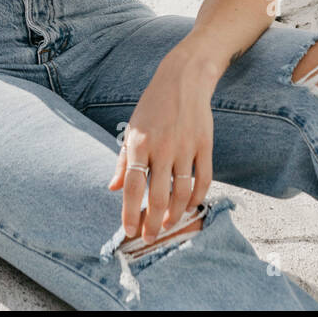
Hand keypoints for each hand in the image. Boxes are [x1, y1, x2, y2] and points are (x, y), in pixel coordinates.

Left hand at [106, 55, 214, 243]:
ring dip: (175, 214)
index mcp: (139, 143)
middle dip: (153, 222)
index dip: (131, 212)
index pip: (133, 186)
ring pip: (182, 192)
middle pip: (158, 195)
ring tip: (168, 224)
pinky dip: (198, 197)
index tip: (130, 231)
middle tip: (150, 237)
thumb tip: (113, 189)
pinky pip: (203, 179)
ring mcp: (185, 147)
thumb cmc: (153, 106)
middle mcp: (162, 147)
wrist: (183, 79)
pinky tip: (190, 205)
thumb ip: (123, 161)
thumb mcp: (132, 129)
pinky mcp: (205, 145)